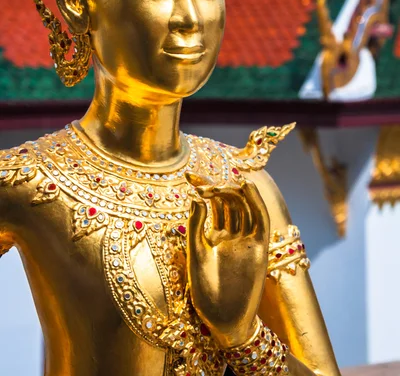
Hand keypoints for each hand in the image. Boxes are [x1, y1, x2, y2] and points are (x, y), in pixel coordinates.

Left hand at [185, 172, 269, 348]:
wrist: (224, 321)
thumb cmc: (206, 293)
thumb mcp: (195, 255)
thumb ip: (196, 227)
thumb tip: (196, 197)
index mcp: (214, 235)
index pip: (212, 203)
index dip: (203, 187)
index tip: (190, 176)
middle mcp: (231, 235)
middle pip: (229, 201)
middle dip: (218, 188)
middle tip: (204, 184)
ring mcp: (246, 240)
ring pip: (244, 207)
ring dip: (235, 191)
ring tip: (223, 181)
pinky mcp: (260, 248)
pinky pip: (260, 220)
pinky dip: (256, 202)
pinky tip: (247, 187)